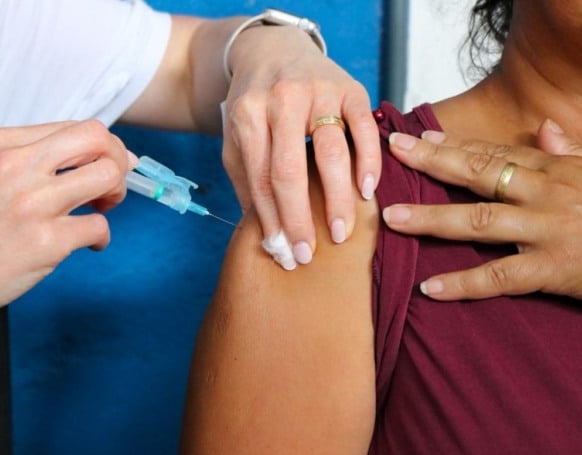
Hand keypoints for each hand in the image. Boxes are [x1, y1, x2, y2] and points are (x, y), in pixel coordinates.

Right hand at [0, 120, 133, 335]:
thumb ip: (32, 161)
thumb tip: (96, 155)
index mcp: (1, 144)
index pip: (76, 127)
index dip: (101, 148)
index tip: (104, 165)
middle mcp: (16, 166)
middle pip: (97, 139)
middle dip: (117, 160)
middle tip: (108, 186)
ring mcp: (32, 203)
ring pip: (108, 176)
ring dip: (115, 194)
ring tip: (98, 211)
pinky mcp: (46, 241)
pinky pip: (100, 226)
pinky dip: (101, 237)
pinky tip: (86, 245)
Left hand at [222, 25, 379, 268]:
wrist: (274, 51)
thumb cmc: (255, 105)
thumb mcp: (237, 138)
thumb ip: (247, 181)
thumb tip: (267, 235)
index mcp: (248, 115)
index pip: (260, 178)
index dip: (272, 220)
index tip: (283, 253)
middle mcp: (282, 100)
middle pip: (291, 170)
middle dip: (300, 217)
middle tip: (309, 253)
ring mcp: (319, 92)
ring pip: (332, 152)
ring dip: (337, 198)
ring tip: (341, 232)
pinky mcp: (351, 88)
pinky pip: (364, 129)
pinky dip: (368, 162)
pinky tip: (367, 192)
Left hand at [384, 119, 581, 299]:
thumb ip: (570, 151)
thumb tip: (546, 127)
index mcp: (556, 170)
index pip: (496, 153)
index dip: (454, 146)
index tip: (418, 139)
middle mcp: (546, 194)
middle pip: (478, 174)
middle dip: (431, 162)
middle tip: (390, 153)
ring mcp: (547, 230)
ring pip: (478, 222)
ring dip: (431, 220)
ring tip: (391, 219)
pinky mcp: (552, 269)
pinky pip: (498, 277)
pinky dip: (462, 284)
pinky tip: (428, 288)